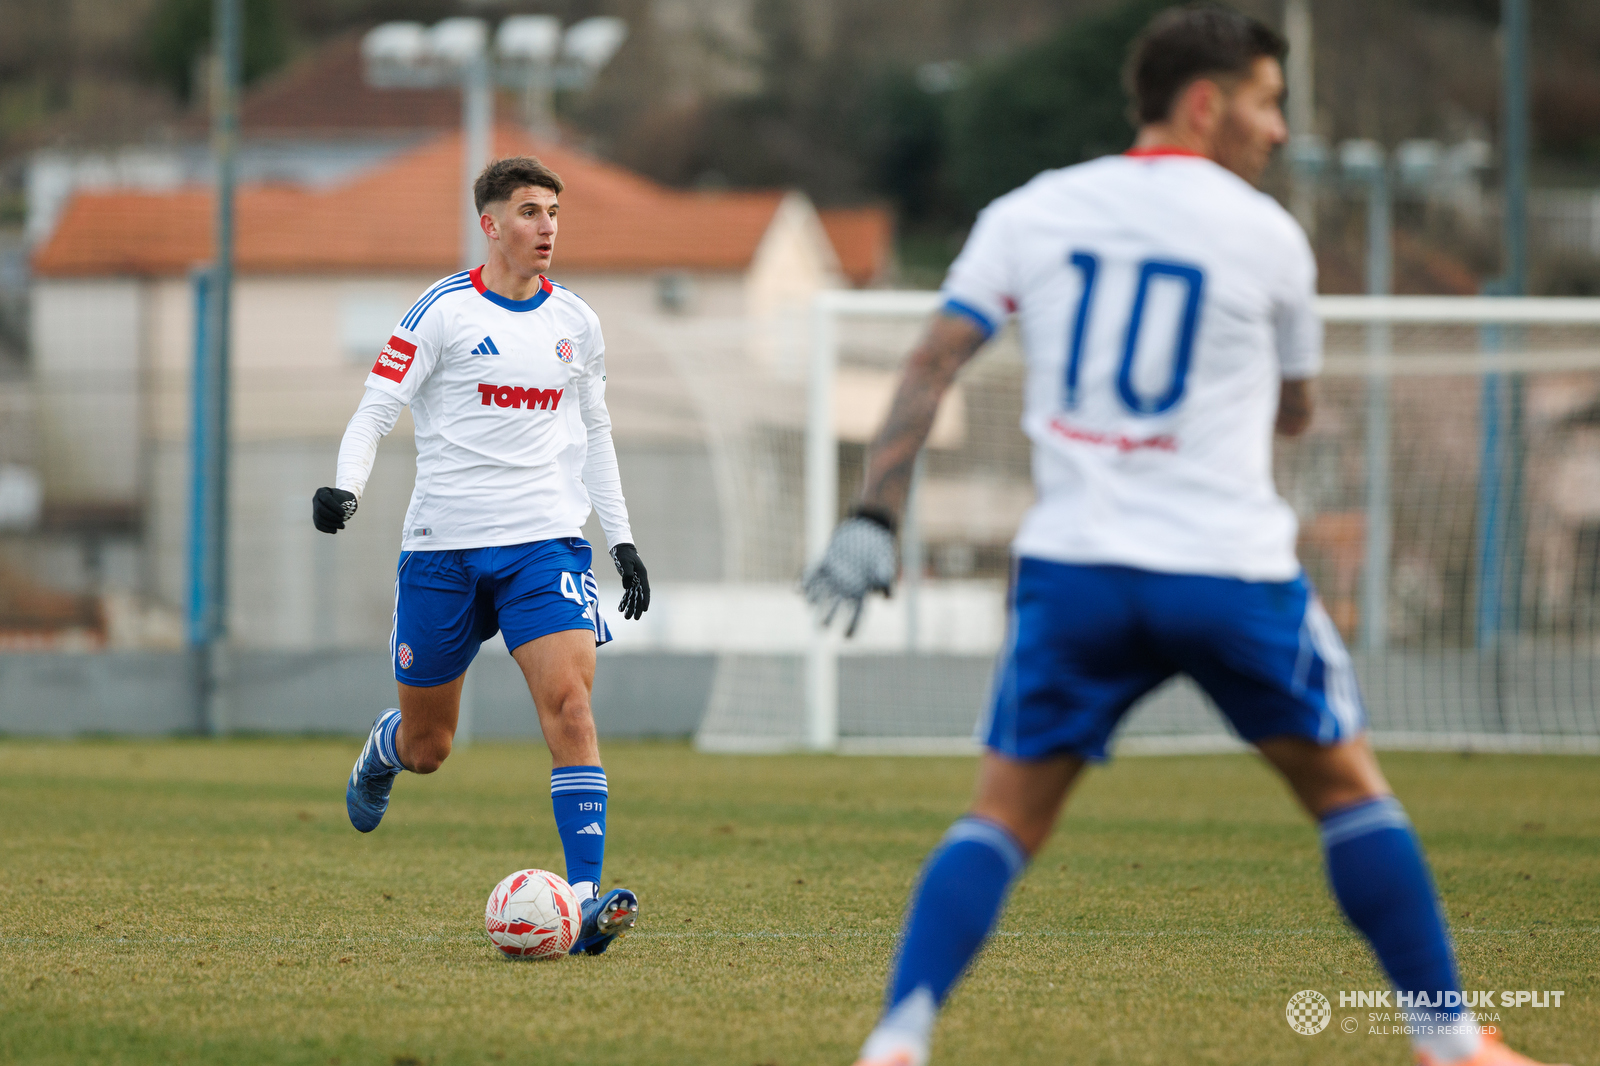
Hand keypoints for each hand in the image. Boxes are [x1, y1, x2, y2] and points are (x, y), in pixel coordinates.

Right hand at [312, 487, 357, 533]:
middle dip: (332, 517)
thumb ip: (343, 504)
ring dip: (331, 524)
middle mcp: (315, 499)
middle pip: (320, 510)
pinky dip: (327, 529)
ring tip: (342, 526)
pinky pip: (318, 525)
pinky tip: (335, 530)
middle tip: (342, 520)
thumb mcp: (345, 497)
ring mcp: (314, 509)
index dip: (335, 507)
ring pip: (319, 518)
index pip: (327, 499)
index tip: (343, 513)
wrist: (342, 501)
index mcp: (322, 491)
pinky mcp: (316, 518)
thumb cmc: (345, 498)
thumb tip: (339, 516)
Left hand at [610, 543, 649, 619]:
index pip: (645, 590)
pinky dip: (625, 601)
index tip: (645, 609)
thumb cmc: (624, 555)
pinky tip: (621, 609)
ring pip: (634, 597)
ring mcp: (635, 581)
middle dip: (637, 608)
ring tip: (627, 617)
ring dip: (631, 607)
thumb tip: (627, 587)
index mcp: (642, 575)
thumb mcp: (625, 562)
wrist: (621, 550)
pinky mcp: (629, 581)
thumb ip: (627, 574)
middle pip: (640, 596)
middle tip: (635, 618)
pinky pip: (628, 594)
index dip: (645, 600)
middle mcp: (640, 580)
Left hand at [801, 511, 896, 636]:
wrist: (869, 527)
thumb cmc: (880, 548)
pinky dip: (804, 581)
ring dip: (814, 600)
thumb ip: (887, 578)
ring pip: (821, 592)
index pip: (857, 615)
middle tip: (820, 627)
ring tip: (809, 605)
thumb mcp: (887, 562)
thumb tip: (888, 597)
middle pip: (835, 607)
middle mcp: (845, 587)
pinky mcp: (826, 560)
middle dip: (826, 618)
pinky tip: (796, 590)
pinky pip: (812, 573)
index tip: (846, 637)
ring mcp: (834, 575)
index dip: (853, 627)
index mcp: (861, 592)